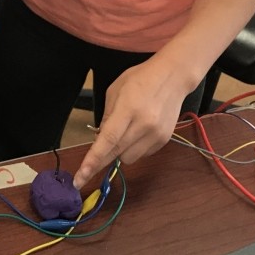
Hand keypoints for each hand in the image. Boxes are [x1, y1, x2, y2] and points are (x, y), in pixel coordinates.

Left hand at [73, 59, 187, 188]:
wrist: (173, 76)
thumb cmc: (140, 79)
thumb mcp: (115, 90)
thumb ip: (106, 117)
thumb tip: (99, 141)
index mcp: (128, 109)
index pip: (108, 140)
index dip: (92, 160)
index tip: (80, 178)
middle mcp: (144, 125)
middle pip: (116, 153)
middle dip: (99, 162)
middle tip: (87, 167)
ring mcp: (156, 134)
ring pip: (128, 159)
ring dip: (119, 152)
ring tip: (124, 133)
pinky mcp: (164, 140)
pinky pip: (142, 155)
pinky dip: (134, 148)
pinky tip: (138, 132)